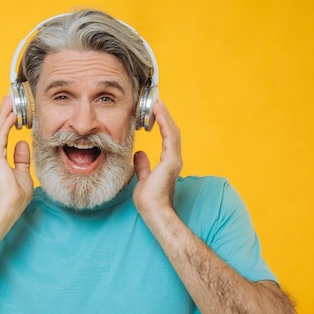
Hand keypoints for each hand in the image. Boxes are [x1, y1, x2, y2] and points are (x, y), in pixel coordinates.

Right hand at [0, 96, 33, 213]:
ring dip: (4, 114)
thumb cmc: (14, 198)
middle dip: (3, 113)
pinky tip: (12, 114)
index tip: (12, 111)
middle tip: (8, 99)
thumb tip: (22, 143)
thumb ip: (21, 158)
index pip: (2, 137)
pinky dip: (6, 124)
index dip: (6, 122)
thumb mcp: (22, 174)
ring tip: (9, 101)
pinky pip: (1, 137)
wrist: (7, 209)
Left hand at [132, 100, 182, 218]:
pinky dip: (164, 123)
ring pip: (172, 131)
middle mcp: (174, 159)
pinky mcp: (171, 160)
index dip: (163, 124)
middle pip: (172, 132)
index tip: (155, 112)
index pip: (167, 138)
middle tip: (157, 102)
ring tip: (157, 103)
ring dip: (164, 116)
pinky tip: (158, 112)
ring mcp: (174, 159)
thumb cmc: (149, 200)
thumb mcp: (142, 178)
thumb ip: (143, 166)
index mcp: (168, 163)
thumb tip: (139, 154)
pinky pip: (169, 136)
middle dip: (164, 116)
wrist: (154, 211)